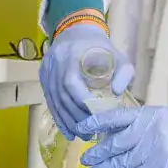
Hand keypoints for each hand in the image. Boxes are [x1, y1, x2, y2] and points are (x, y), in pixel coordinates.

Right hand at [41, 18, 132, 136]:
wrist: (76, 31)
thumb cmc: (99, 47)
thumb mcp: (117, 55)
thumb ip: (123, 71)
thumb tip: (117, 92)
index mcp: (71, 56)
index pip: (71, 83)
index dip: (82, 102)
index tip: (96, 116)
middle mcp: (55, 64)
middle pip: (61, 96)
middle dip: (76, 117)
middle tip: (90, 132)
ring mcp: (46, 71)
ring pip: (54, 101)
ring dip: (67, 121)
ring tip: (81, 135)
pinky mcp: (44, 78)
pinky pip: (49, 101)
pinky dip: (59, 117)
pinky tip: (68, 131)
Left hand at [79, 106, 167, 167]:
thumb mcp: (166, 122)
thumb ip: (143, 126)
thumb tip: (113, 138)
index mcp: (151, 114)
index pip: (117, 116)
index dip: (96, 123)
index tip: (81, 128)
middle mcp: (151, 129)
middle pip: (115, 142)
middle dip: (98, 153)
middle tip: (86, 159)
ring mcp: (155, 148)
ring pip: (121, 162)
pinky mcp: (160, 167)